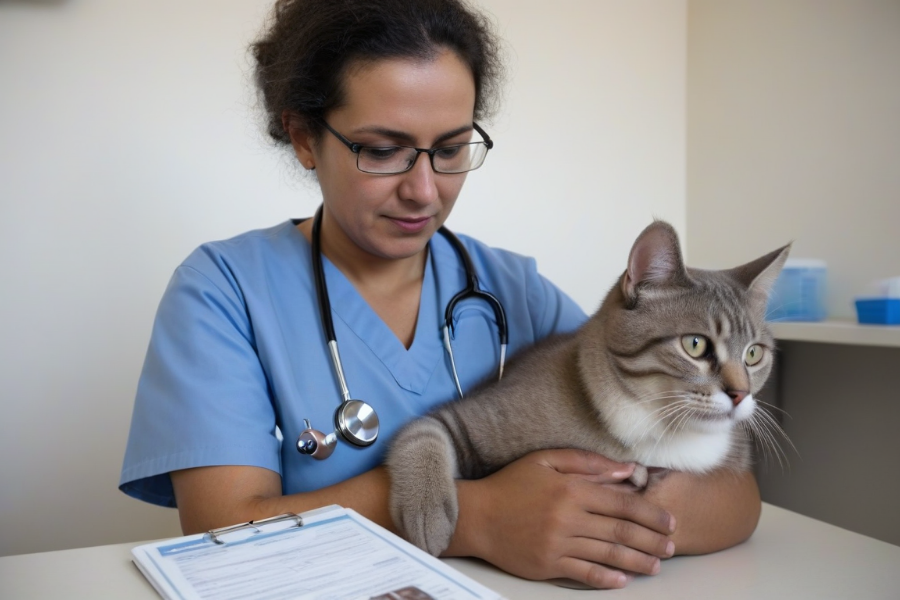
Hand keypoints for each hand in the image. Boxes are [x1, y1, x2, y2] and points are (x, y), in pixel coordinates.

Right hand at [447, 449, 675, 588]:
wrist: (476, 516)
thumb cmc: (511, 484)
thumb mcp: (546, 461)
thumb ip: (587, 463)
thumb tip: (626, 470)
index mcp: (571, 490)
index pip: (622, 503)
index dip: (650, 514)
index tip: (670, 522)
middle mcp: (568, 518)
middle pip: (620, 532)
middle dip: (651, 540)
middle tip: (672, 547)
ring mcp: (558, 544)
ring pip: (608, 555)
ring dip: (637, 561)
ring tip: (656, 565)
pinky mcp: (547, 565)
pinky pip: (584, 574)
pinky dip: (606, 578)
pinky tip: (623, 580)